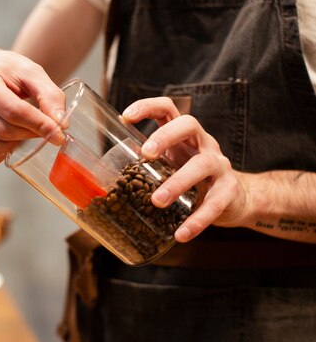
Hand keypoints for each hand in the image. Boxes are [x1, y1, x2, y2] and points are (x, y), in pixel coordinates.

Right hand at [0, 49, 65, 169]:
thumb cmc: (11, 72)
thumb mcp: (34, 74)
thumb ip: (51, 96)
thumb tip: (60, 124)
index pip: (12, 111)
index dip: (39, 125)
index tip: (59, 133)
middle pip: (3, 131)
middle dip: (30, 133)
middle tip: (45, 128)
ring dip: (15, 145)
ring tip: (25, 130)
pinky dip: (1, 156)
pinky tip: (10, 141)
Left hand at [122, 97, 248, 241]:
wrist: (235, 199)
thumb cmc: (194, 181)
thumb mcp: (172, 168)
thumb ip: (149, 169)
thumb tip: (107, 182)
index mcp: (185, 137)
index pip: (168, 109)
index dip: (148, 107)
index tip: (126, 116)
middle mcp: (204, 144)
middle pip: (189, 125)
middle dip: (165, 136)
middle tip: (145, 154)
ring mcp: (219, 165)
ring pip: (202, 165)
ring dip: (177, 182)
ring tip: (156, 201)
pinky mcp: (229, 190)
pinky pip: (214, 204)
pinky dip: (196, 221)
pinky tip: (180, 234)